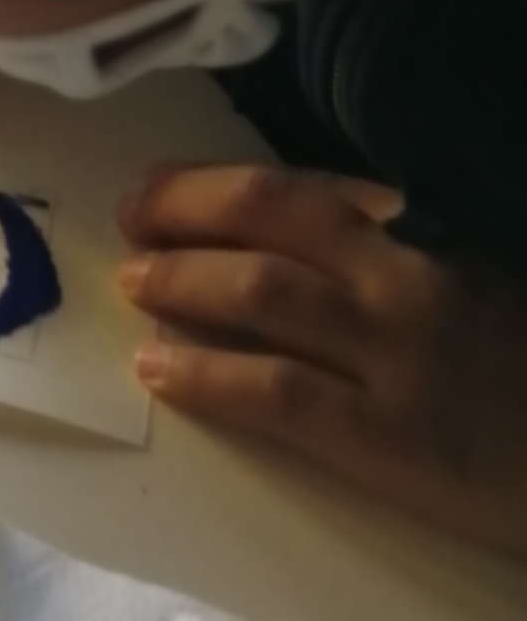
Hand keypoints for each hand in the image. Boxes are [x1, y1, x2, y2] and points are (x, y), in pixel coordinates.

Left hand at [117, 161, 526, 555]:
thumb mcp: (493, 288)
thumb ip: (421, 259)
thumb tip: (329, 242)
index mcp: (440, 242)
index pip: (315, 191)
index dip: (225, 182)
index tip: (170, 180)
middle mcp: (416, 282)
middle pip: (274, 217)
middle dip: (186, 208)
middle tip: (130, 215)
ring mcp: (404, 358)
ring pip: (264, 294)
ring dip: (182, 280)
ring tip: (133, 281)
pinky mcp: (397, 441)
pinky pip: (279, 395)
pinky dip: (207, 376)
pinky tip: (158, 368)